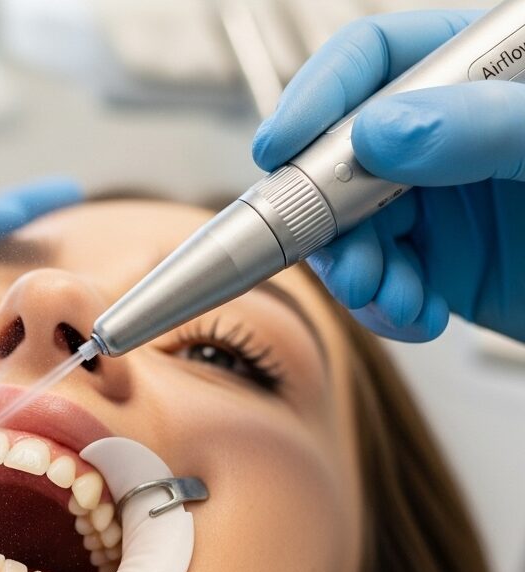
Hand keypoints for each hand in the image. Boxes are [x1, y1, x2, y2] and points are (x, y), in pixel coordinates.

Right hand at [252, 10, 524, 343]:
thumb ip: (487, 128)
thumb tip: (384, 131)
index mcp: (489, 74)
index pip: (380, 58)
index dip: (319, 95)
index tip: (282, 146)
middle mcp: (453, 135)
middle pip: (344, 154)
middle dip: (329, 211)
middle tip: (338, 251)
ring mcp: (443, 201)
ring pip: (349, 226)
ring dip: (354, 270)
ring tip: (389, 295)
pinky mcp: (442, 263)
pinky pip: (379, 278)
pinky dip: (384, 305)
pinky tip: (414, 314)